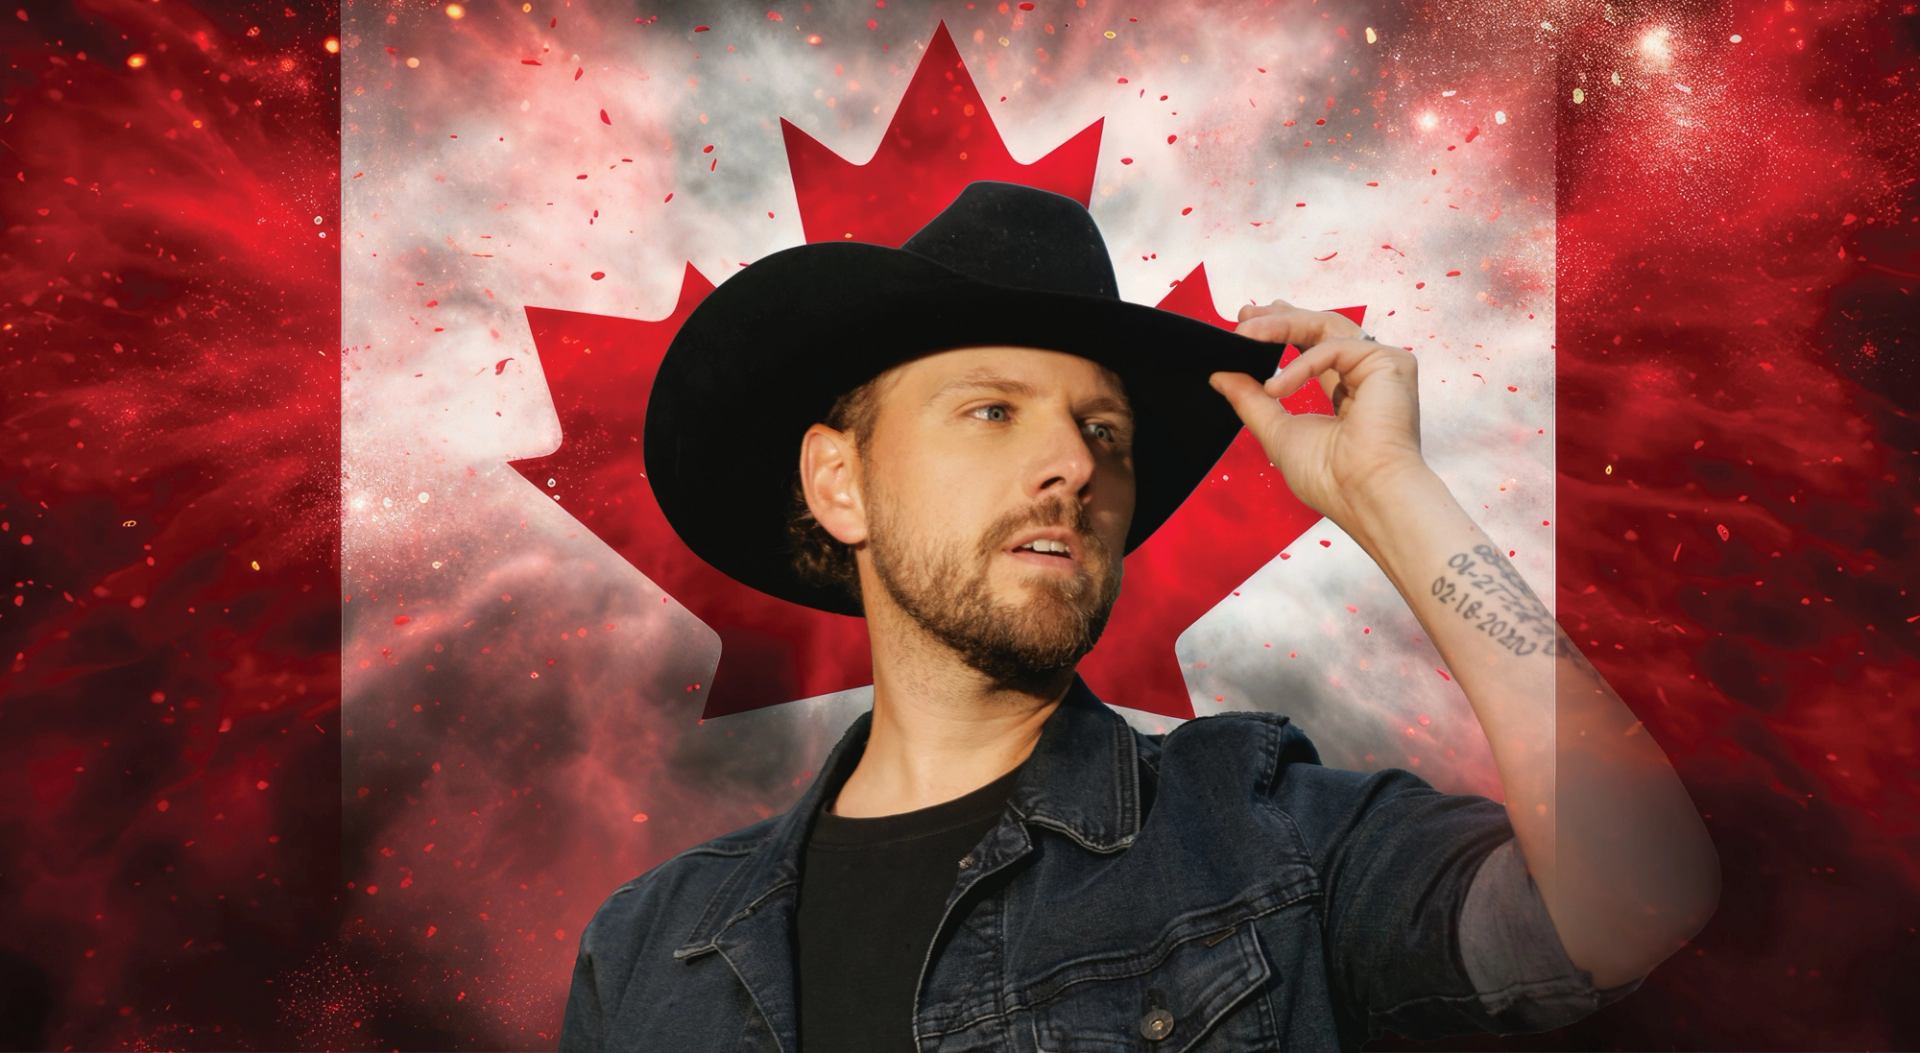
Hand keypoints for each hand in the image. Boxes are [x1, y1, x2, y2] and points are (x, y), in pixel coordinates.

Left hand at [1208, 298, 1428, 533]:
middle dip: (1279, 319)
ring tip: (1245, 334)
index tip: (1246, 328)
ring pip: (1326, 327)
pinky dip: (1300, 365)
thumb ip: (1251, 401)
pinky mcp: (1391, 362)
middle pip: (1320, 329)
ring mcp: (1382, 367)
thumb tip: (1221, 375)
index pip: (1313, 347)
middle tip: (1243, 317)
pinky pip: (1334, 347)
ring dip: (1282, 326)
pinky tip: (1276, 387)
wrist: (1364, 496)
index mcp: (1347, 392)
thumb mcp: (1277, 432)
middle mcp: (1366, 375)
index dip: (1282, 332)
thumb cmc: (1330, 478)